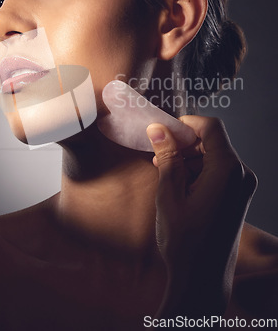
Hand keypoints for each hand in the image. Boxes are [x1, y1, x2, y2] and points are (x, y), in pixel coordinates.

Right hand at [146, 116, 256, 316]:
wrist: (202, 279)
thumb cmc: (185, 241)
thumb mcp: (169, 194)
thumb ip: (167, 157)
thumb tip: (158, 129)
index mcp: (227, 170)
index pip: (211, 127)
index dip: (187, 123)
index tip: (165, 131)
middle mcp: (241, 174)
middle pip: (213, 141)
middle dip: (185, 143)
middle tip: (160, 154)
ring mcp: (242, 186)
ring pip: (214, 156)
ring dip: (189, 158)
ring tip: (165, 173)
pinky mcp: (239, 195)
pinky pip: (219, 171)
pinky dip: (199, 171)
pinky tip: (179, 184)